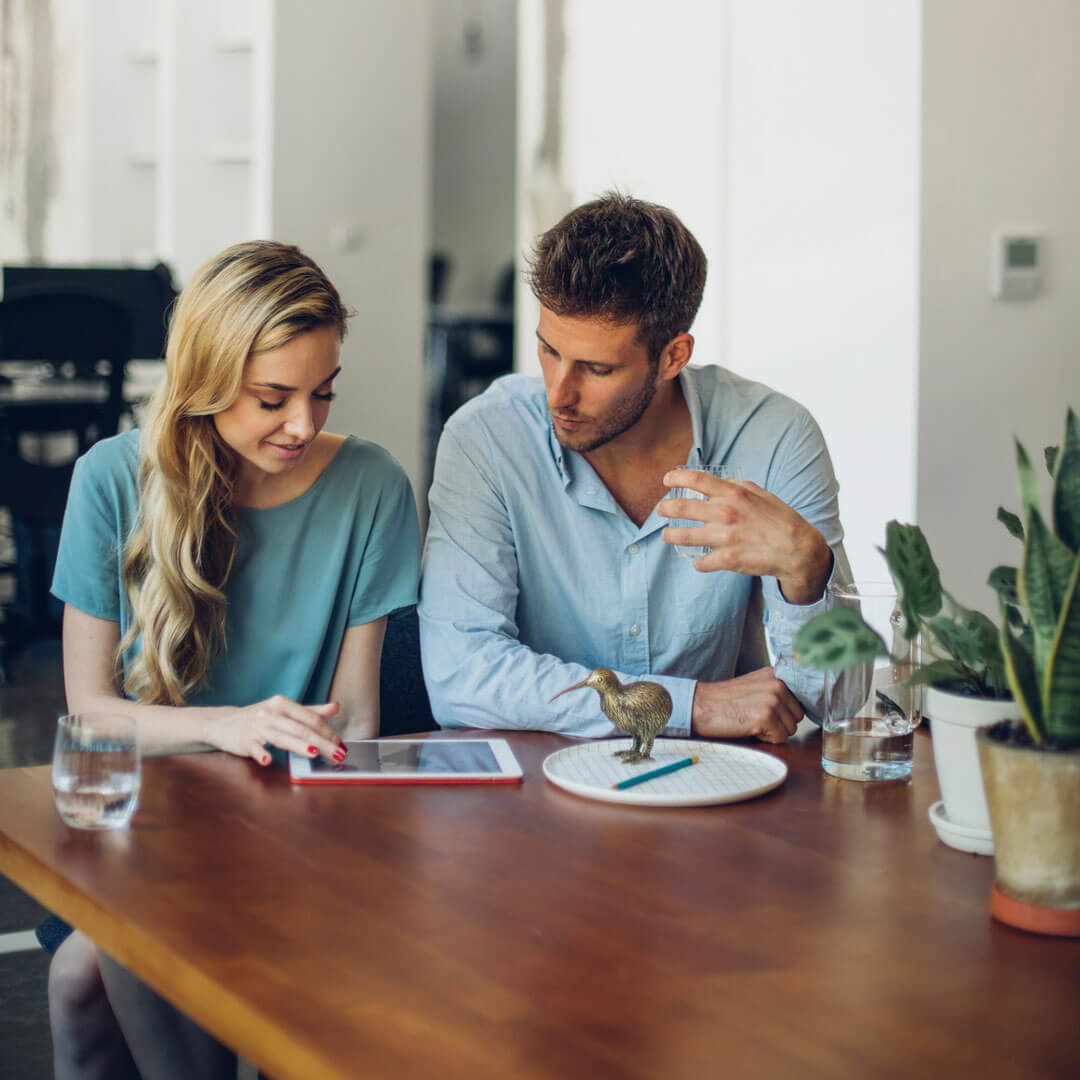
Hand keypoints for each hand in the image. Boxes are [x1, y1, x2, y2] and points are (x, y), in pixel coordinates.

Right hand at [206, 696, 345, 765]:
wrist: (224, 723)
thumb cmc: (260, 718)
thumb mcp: (284, 711)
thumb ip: (311, 711)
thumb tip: (336, 706)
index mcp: (283, 704)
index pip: (310, 718)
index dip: (327, 731)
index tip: (341, 744)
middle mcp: (271, 713)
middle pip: (301, 729)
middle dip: (322, 742)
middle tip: (339, 754)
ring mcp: (258, 727)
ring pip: (282, 737)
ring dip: (299, 746)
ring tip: (314, 753)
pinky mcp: (245, 741)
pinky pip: (255, 748)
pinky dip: (261, 754)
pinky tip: (268, 760)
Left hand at [659, 470, 831, 603]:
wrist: (798, 551)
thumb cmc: (782, 520)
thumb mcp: (763, 495)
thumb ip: (741, 486)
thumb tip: (724, 481)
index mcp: (734, 494)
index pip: (697, 479)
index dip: (677, 477)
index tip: (667, 479)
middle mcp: (726, 514)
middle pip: (683, 508)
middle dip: (666, 508)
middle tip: (661, 509)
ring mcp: (725, 538)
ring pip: (685, 537)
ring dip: (671, 536)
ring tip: (667, 535)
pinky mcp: (728, 559)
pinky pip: (702, 562)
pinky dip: (698, 563)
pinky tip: (698, 562)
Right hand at [691, 668, 802, 743]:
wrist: (701, 705)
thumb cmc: (725, 699)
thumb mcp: (755, 684)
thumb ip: (775, 688)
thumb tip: (797, 703)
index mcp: (776, 674)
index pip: (800, 699)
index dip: (787, 711)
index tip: (774, 713)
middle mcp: (778, 684)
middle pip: (797, 716)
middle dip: (780, 722)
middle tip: (757, 717)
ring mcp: (773, 700)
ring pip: (791, 729)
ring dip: (773, 731)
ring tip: (752, 722)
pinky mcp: (766, 717)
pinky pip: (780, 738)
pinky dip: (765, 739)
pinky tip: (749, 728)